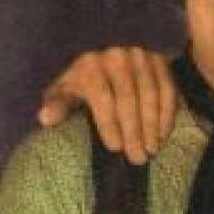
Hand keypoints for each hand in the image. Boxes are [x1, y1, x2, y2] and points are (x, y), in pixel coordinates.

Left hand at [38, 47, 178, 163]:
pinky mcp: (160, 61)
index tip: (115, 148)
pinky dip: (167, 114)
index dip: (109, 124)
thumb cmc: (83, 86)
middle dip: (133, 131)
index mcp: (89, 64)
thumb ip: (58, 105)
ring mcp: (141, 56)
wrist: (108, 61)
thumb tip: (45, 118)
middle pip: (128, 98)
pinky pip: (168, 90)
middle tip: (137, 157)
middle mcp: (116, 56)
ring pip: (150, 95)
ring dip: (152, 125)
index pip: (102, 97)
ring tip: (151, 150)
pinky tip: (163, 135)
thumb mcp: (66, 93)